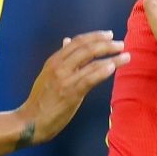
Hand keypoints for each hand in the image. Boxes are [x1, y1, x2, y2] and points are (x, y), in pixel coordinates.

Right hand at [18, 31, 129, 145]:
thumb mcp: (48, 74)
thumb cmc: (41, 100)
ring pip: (91, 62)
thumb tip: (67, 41)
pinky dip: (103, 71)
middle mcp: (59, 66)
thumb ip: (61, 58)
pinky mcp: (71, 93)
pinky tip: (113, 67)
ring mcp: (65, 79)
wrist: (31, 121)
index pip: (77, 42)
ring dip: (112, 58)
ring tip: (125, 56)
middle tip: (121, 44)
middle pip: (87, 48)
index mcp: (54, 60)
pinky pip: (90, 78)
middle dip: (106, 45)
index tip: (108, 35)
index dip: (95, 36)